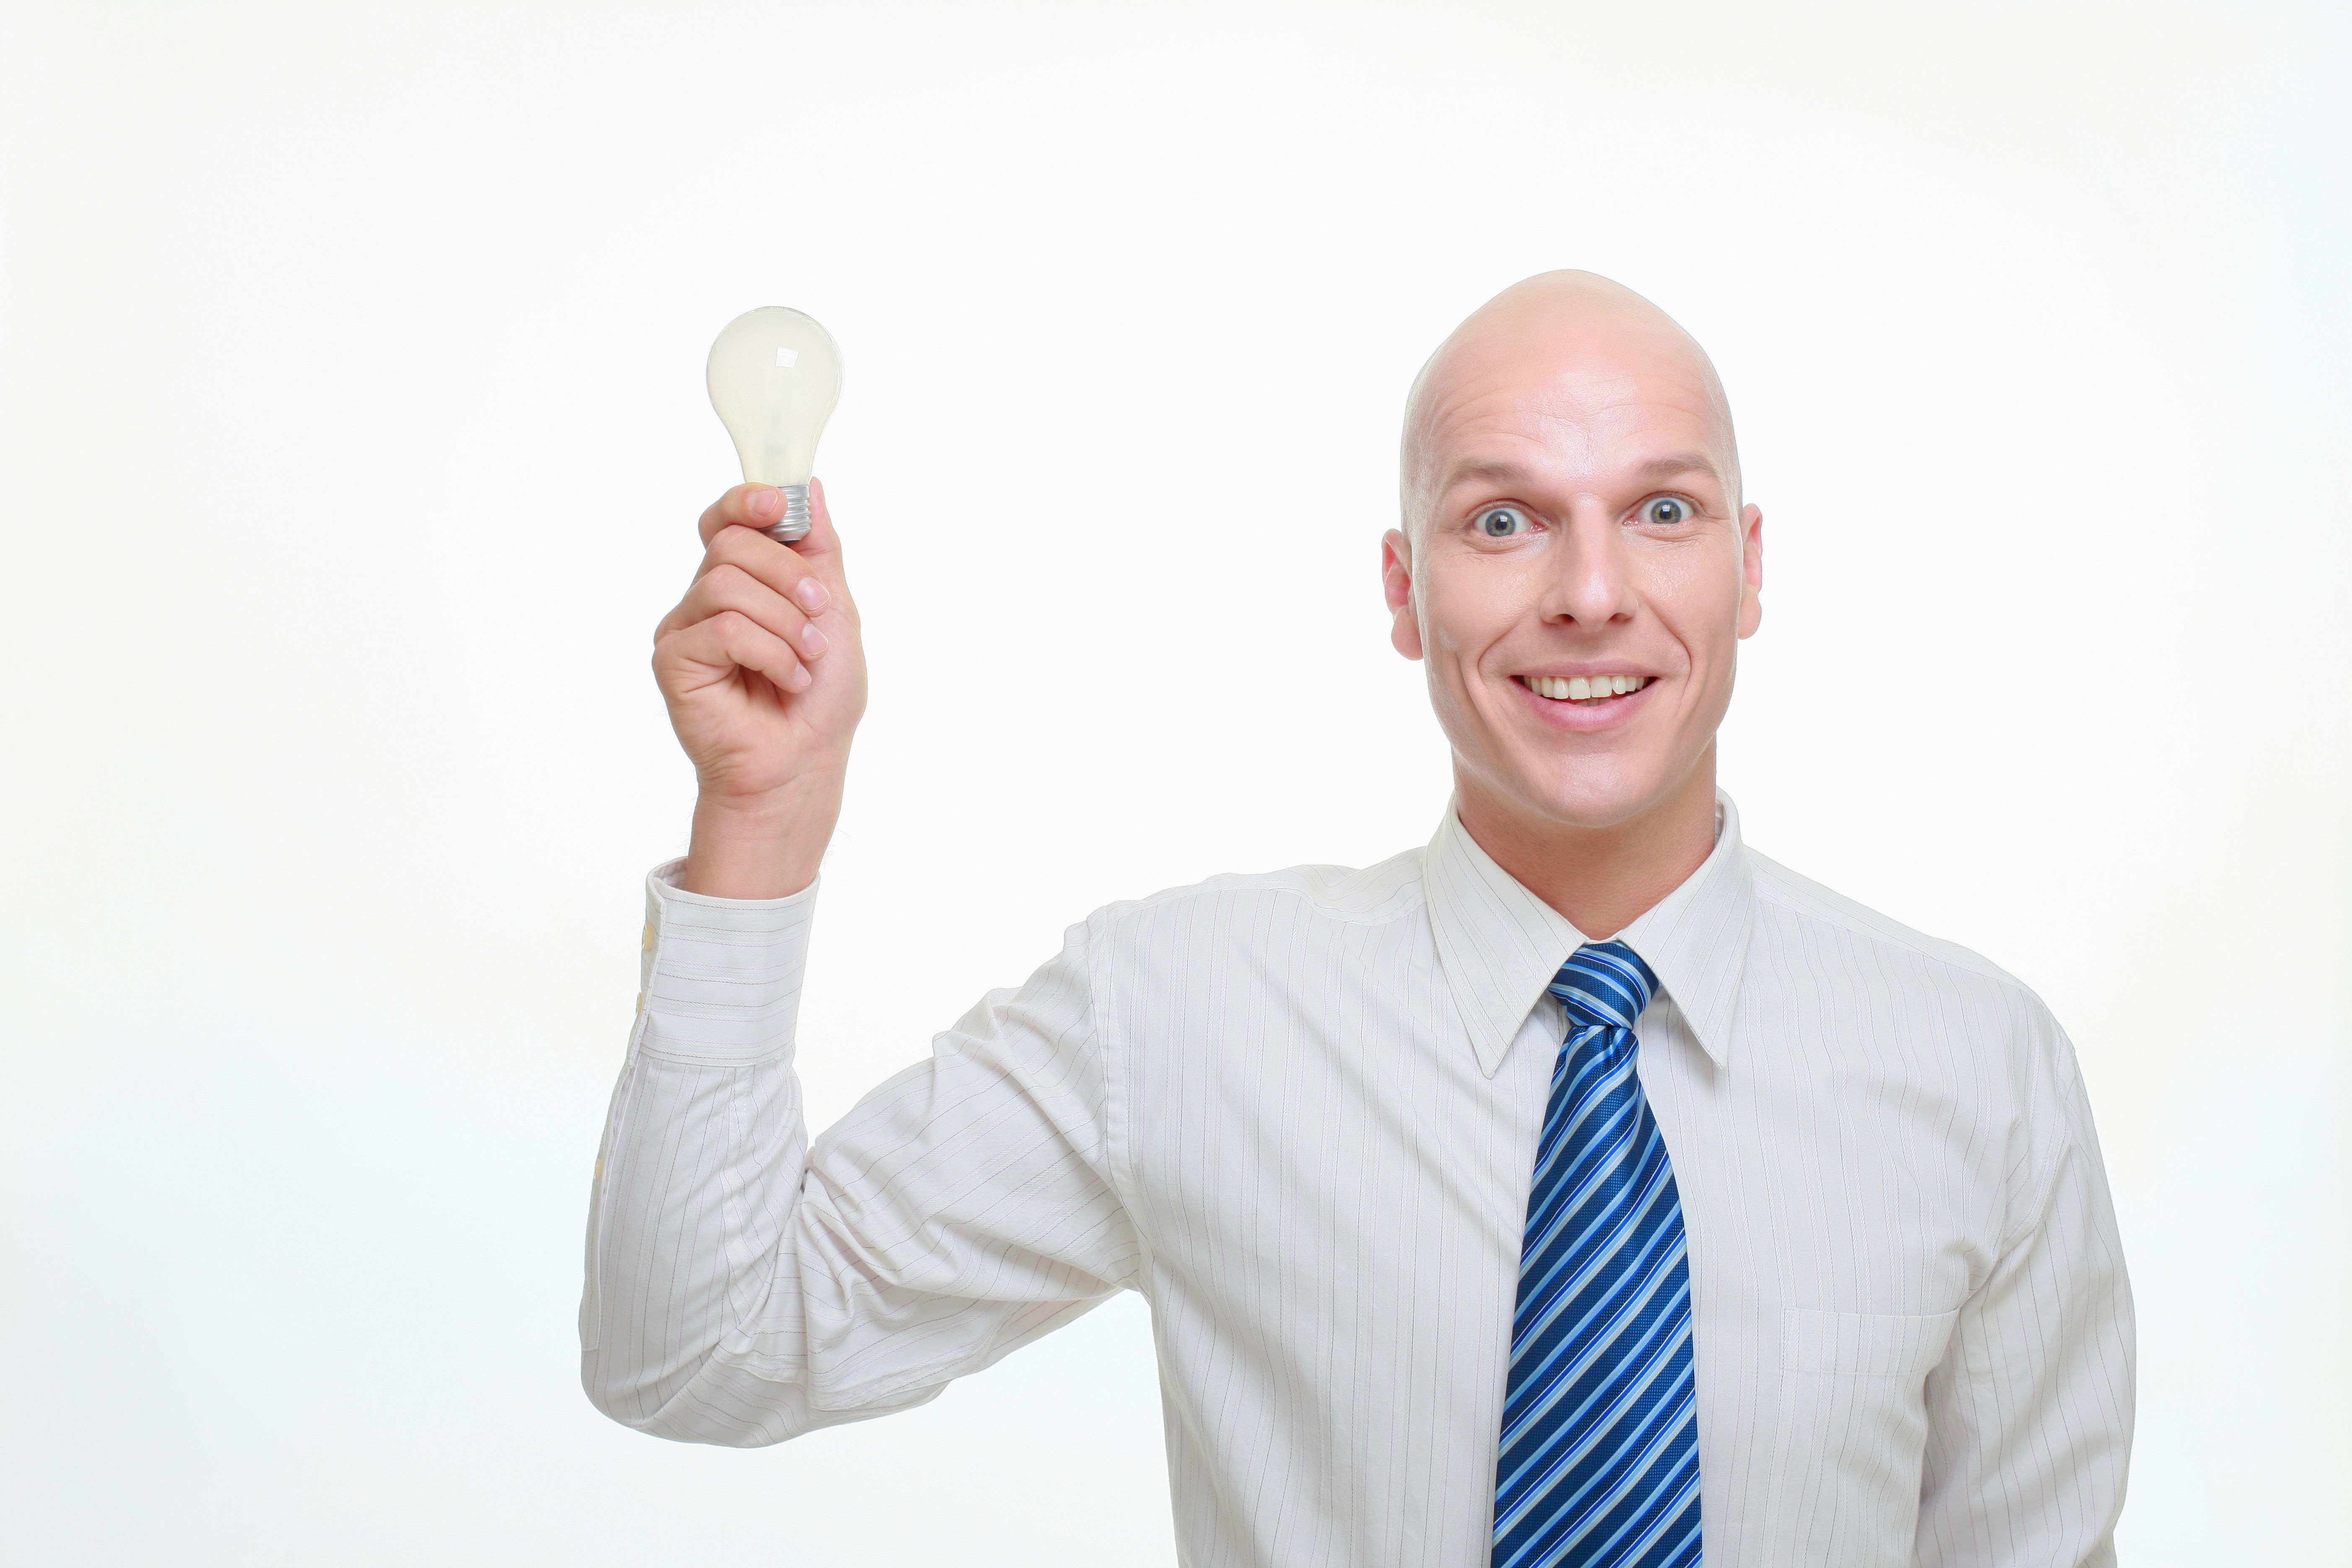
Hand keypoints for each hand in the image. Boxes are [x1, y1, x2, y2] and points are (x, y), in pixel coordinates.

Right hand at [652, 479, 866, 895]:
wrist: (804, 763)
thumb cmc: (820, 696)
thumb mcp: (833, 610)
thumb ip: (816, 548)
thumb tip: (809, 485)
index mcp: (742, 580)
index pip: (726, 519)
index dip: (747, 502)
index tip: (778, 506)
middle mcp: (705, 598)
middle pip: (733, 543)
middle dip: (788, 577)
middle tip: (817, 616)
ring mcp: (685, 628)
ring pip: (728, 584)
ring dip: (785, 624)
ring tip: (804, 661)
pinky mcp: (673, 660)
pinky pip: (724, 628)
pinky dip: (769, 653)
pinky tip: (784, 681)